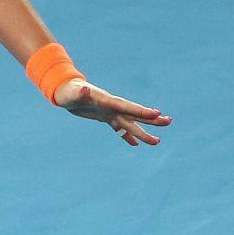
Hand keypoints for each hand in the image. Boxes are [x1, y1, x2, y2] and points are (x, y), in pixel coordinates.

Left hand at [54, 78, 171, 145]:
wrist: (64, 91)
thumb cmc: (68, 91)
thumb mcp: (72, 93)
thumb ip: (80, 93)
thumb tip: (84, 90)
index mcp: (107, 101)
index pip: (127, 107)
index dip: (141, 111)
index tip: (157, 113)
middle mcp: (112, 106)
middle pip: (134, 114)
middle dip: (151, 119)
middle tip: (169, 122)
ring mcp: (110, 112)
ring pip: (130, 123)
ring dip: (143, 131)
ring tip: (157, 141)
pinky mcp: (105, 117)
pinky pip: (118, 128)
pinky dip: (126, 136)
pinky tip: (135, 144)